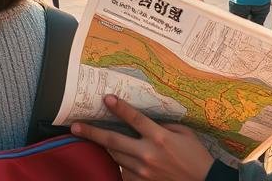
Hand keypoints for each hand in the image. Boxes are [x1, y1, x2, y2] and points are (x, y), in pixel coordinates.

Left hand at [69, 94, 214, 180]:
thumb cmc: (196, 156)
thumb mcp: (184, 133)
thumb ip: (163, 125)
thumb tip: (145, 120)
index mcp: (160, 137)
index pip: (134, 119)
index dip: (119, 107)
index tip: (106, 98)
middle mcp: (148, 153)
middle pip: (114, 140)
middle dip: (92, 132)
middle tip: (75, 126)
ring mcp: (143, 171)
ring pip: (115, 155)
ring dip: (104, 146)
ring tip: (90, 137)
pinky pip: (123, 171)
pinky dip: (120, 163)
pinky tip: (118, 157)